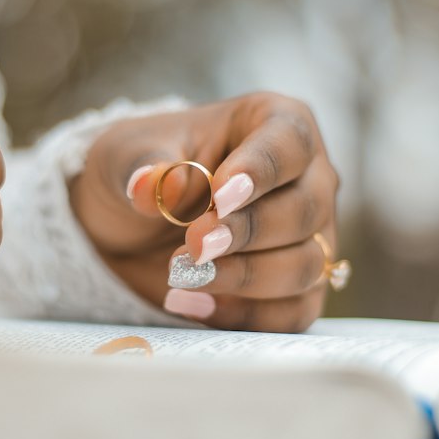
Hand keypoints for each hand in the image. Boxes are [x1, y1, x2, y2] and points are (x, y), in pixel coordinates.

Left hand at [70, 93, 340, 330]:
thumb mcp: (128, 154)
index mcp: (276, 122)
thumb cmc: (143, 169)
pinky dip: (242, 316)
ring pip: (305, 265)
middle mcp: (307, 178)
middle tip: (193, 244)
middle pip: (305, 210)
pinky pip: (292, 313)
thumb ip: (144, 165)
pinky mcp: (296, 289)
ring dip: (245, 276)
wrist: (129, 224)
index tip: (219, 196)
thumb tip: (151, 186)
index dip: (260, 171)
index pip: (290, 142)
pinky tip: (190, 303)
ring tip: (183, 275)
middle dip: (247, 232)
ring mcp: (310, 237)